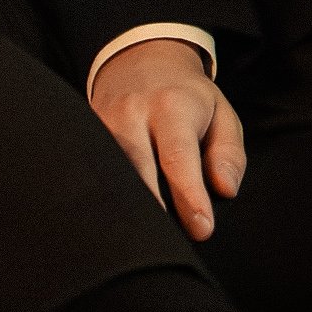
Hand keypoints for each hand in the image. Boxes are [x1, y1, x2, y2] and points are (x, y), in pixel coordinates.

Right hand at [89, 37, 245, 241]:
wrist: (140, 61)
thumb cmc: (188, 99)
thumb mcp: (221, 115)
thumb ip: (228, 154)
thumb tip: (224, 191)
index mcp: (172, 107)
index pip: (179, 158)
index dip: (190, 197)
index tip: (202, 230)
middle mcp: (131, 114)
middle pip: (137, 170)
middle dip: (154, 211)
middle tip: (171, 250)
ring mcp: (100, 125)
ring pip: (109, 176)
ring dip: (125, 210)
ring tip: (142, 247)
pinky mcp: (83, 136)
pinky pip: (91, 173)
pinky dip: (103, 201)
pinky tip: (113, 228)